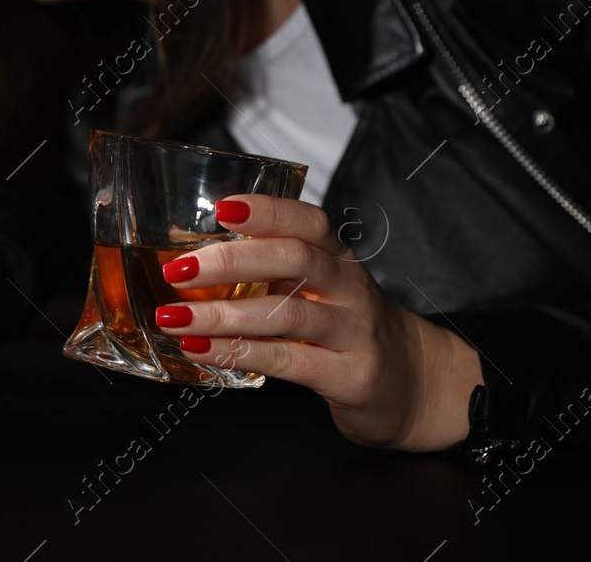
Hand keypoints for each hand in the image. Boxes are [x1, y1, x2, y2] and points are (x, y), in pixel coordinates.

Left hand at [155, 193, 484, 451]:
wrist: (414, 384)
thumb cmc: (350, 329)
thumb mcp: (319, 290)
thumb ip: (268, 270)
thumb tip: (190, 252)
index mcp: (339, 258)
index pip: (308, 222)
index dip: (268, 211)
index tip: (222, 207)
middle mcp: (349, 289)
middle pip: (295, 259)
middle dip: (231, 260)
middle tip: (180, 269)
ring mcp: (353, 332)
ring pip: (287, 313)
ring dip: (223, 315)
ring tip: (176, 318)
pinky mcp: (349, 375)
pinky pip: (287, 361)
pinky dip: (239, 353)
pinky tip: (202, 350)